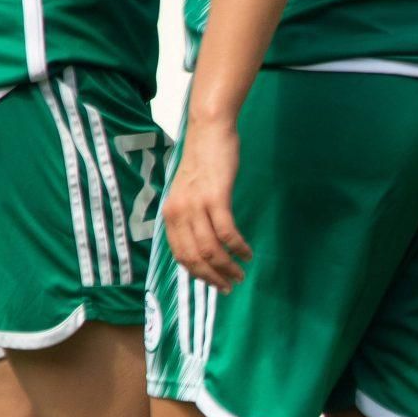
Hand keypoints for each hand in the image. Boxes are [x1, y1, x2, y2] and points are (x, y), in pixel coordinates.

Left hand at [163, 118, 251, 291]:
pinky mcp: (216, 197)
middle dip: (212, 277)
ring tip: (240, 274)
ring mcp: (196, 205)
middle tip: (229, 286)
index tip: (214, 283)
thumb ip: (190, 215)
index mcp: (170, 213)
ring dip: (226, 267)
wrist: (209, 130)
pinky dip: (238, 247)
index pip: (180, 255)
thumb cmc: (203, 160)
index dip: (197, 274)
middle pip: (194, 257)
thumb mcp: (188, 191)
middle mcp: (178, 212)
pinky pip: (227, 232)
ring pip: (210, 249)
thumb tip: (202, 240)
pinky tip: (247, 253)